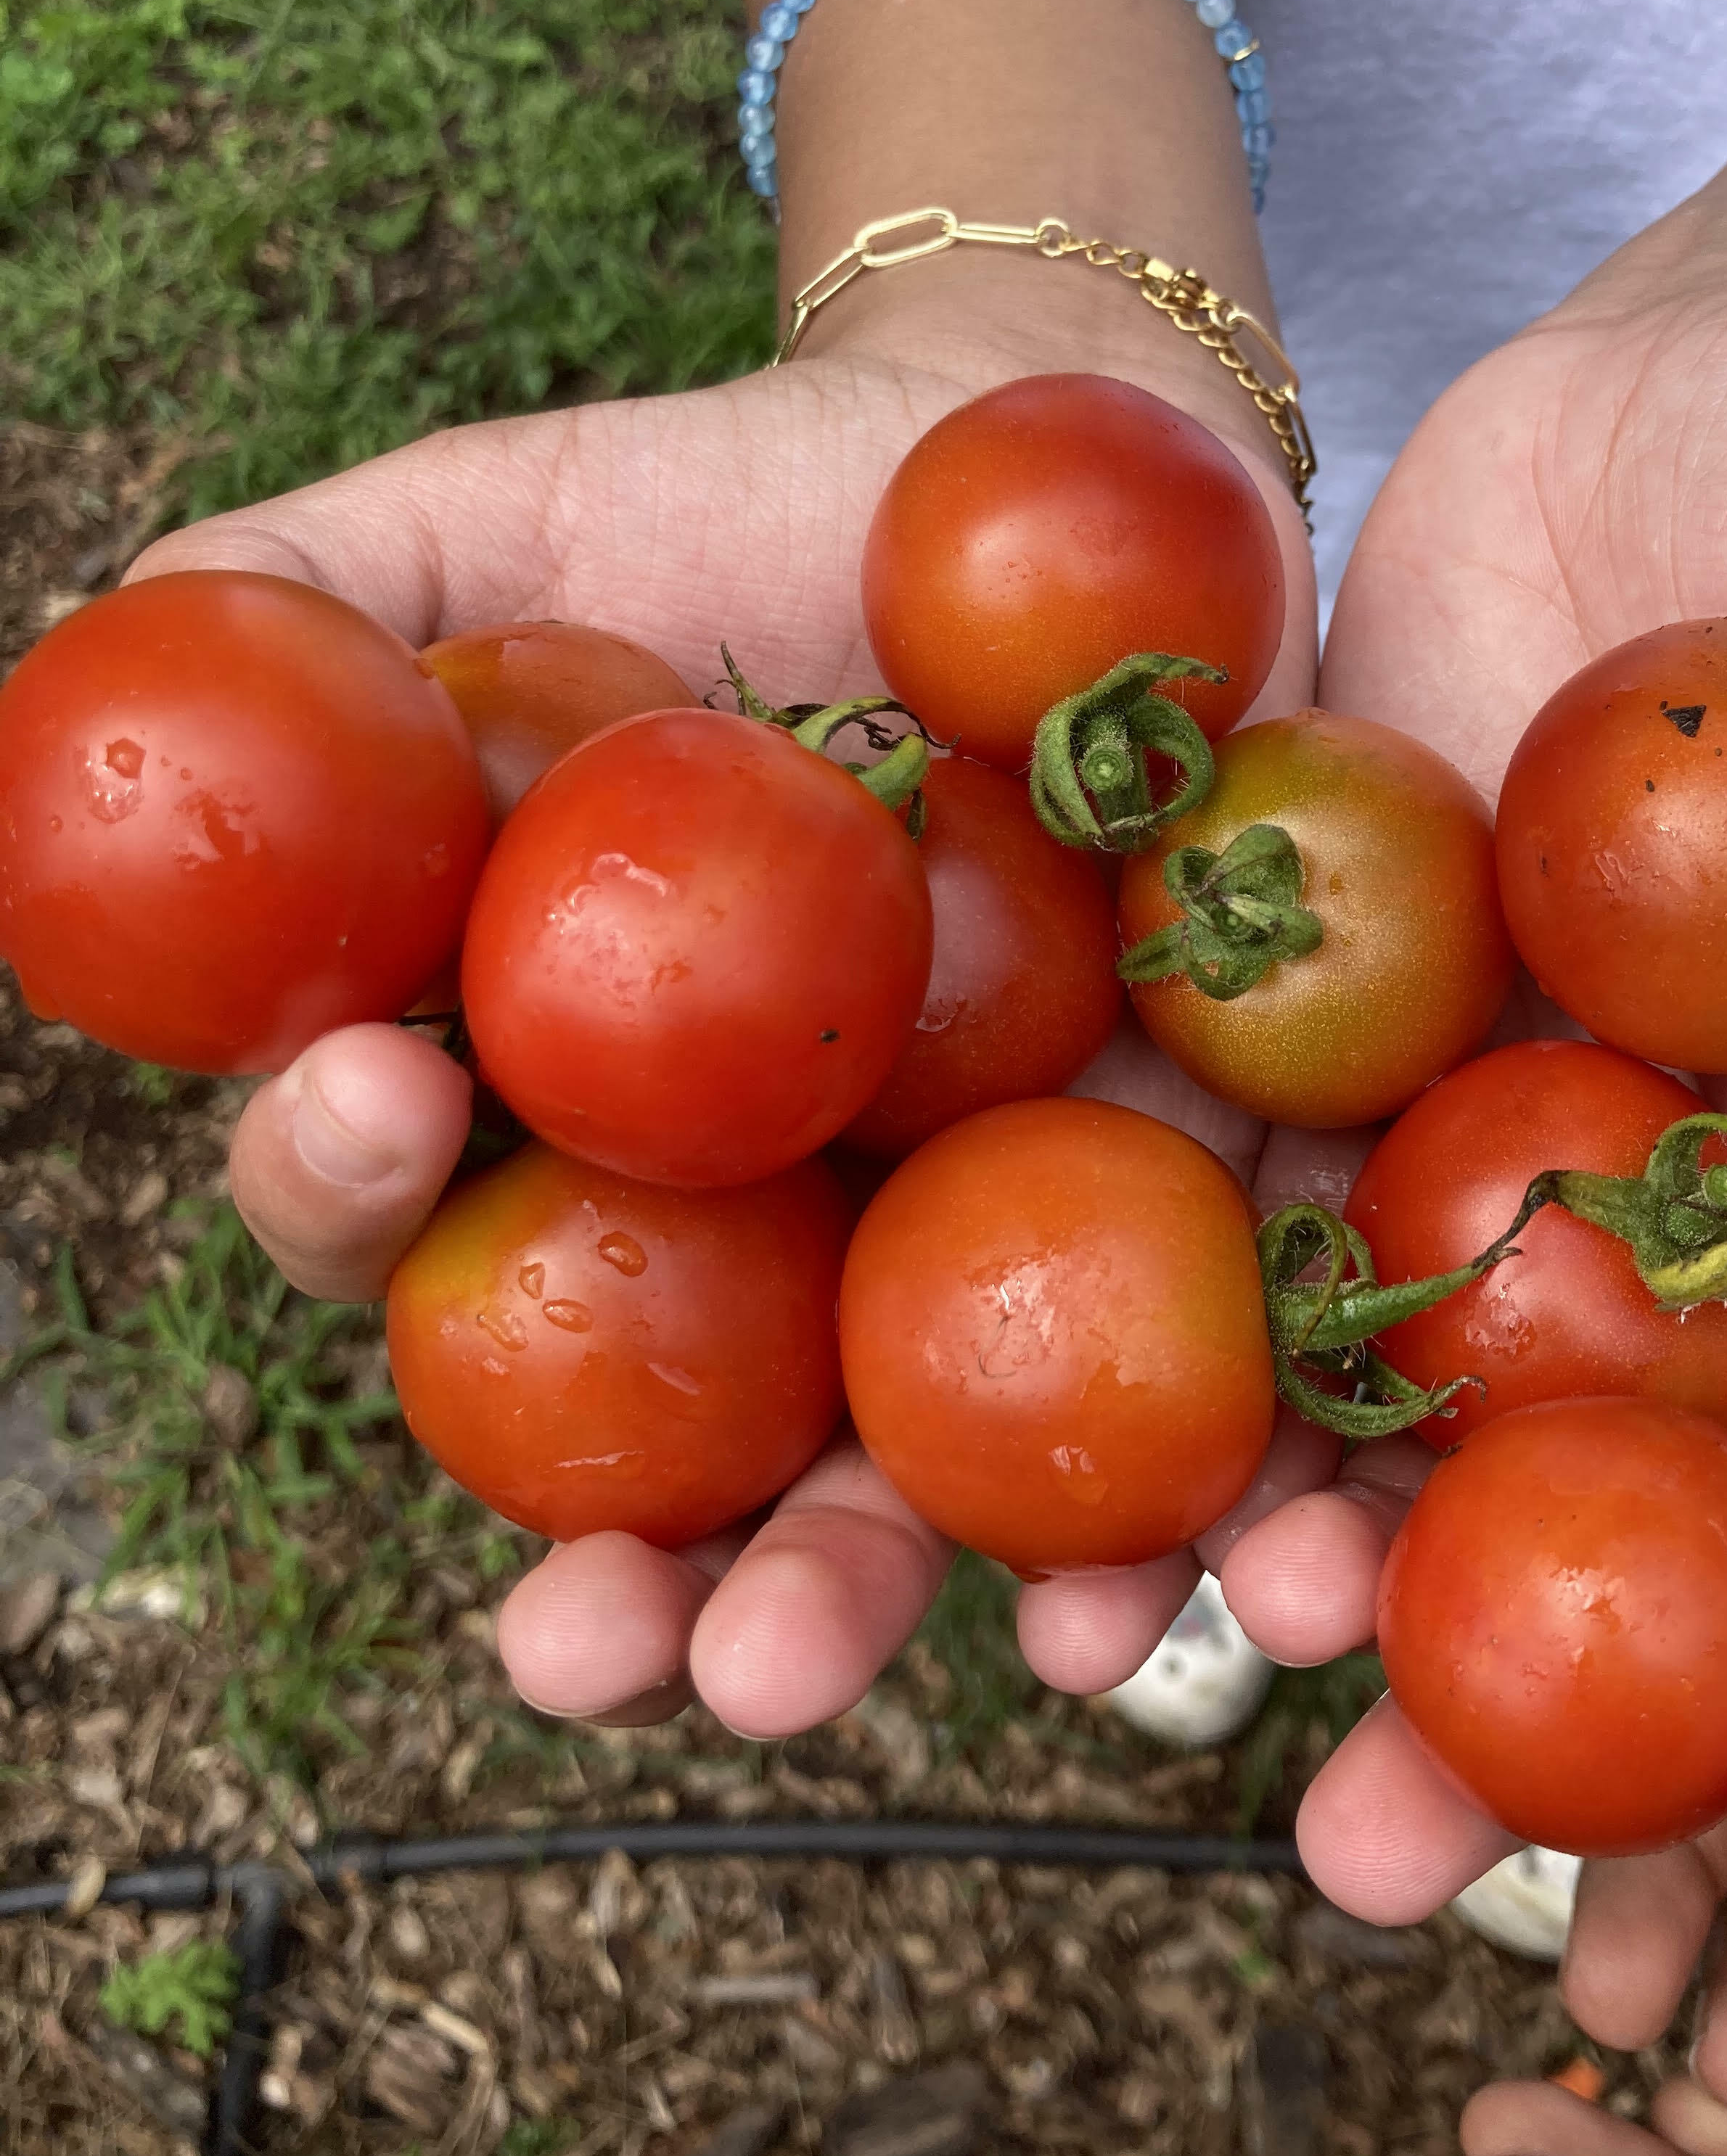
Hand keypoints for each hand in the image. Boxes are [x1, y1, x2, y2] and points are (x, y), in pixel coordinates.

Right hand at [128, 285, 1317, 1733]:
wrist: (1054, 472)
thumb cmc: (734, 498)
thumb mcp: (491, 520)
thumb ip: (298, 604)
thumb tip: (90, 658)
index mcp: (537, 1086)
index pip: (401, 1198)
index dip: (351, 1179)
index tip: (374, 1105)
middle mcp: (729, 1213)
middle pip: (642, 1444)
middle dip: (618, 1572)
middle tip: (593, 1641)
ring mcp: (949, 1230)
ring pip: (895, 1476)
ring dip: (857, 1604)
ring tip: (830, 1683)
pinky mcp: (1179, 1201)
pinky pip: (1186, 1394)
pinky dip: (1186, 1507)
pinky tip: (1187, 1580)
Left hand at [1243, 252, 1726, 1941]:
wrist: (1685, 392)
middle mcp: (1661, 1191)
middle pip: (1597, 1503)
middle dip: (1500, 1708)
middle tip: (1384, 1873)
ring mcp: (1454, 1115)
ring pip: (1346, 1387)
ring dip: (1225, 1547)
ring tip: (1104, 1684)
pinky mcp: (1281, 1006)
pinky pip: (1174, 1178)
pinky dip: (1076, 1305)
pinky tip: (956, 1434)